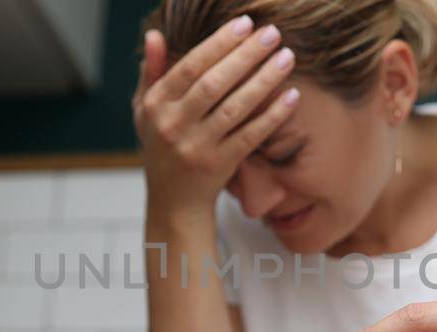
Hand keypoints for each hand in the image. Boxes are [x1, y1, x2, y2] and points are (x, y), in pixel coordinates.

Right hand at [132, 17, 299, 222]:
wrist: (173, 201)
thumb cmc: (162, 146)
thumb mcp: (145, 110)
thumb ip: (151, 72)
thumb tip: (154, 35)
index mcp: (155, 105)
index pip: (190, 67)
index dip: (218, 43)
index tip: (245, 24)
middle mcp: (173, 126)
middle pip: (213, 84)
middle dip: (245, 56)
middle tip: (272, 34)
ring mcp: (197, 148)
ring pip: (234, 108)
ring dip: (263, 81)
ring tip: (286, 58)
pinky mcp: (220, 166)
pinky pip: (250, 136)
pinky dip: (272, 115)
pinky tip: (292, 96)